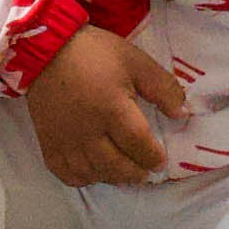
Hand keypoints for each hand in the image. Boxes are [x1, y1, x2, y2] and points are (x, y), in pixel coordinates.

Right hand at [25, 19, 188, 187]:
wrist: (46, 50)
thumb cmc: (95, 54)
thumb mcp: (135, 62)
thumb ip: (162, 88)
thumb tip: (182, 114)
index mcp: (112, 108)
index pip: (138, 144)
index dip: (152, 157)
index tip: (160, 160)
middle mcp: (88, 130)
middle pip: (116, 166)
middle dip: (136, 173)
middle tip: (145, 170)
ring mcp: (66, 140)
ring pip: (92, 173)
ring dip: (112, 177)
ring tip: (123, 171)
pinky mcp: (48, 143)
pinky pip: (66, 174)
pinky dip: (83, 178)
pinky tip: (94, 170)